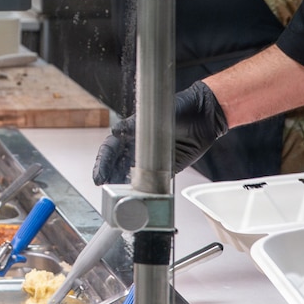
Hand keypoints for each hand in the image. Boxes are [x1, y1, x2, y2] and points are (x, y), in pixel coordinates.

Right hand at [92, 79, 229, 185]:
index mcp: (131, 131)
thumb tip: (115, 132)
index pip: (111, 149)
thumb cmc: (179, 108)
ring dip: (121, 184)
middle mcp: (138, 146)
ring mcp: (151, 159)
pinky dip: (142, 189)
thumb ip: (133, 125)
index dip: (103, 162)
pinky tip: (136, 195)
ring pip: (130, 174)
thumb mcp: (154, 116)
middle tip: (104, 187)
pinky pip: (150, 182)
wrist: (204, 115)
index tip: (99, 175)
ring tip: (116, 194)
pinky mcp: (165, 169)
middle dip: (108, 176)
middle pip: (116, 164)